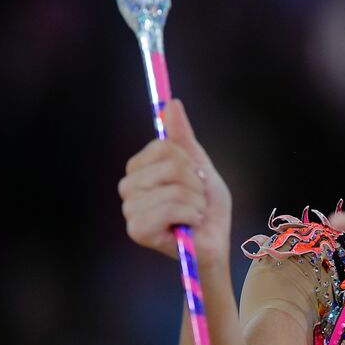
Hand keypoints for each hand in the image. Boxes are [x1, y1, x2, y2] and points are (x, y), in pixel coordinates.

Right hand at [118, 98, 232, 269]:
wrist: (215, 241)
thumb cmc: (206, 205)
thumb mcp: (199, 164)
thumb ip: (182, 136)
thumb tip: (171, 103)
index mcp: (140, 168)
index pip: (164, 147)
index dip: (188, 161)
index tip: (195, 176)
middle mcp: (129, 187)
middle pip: (170, 165)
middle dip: (195, 183)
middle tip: (195, 199)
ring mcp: (130, 209)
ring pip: (173, 188)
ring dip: (196, 202)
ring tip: (194, 214)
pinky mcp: (137, 230)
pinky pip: (169, 209)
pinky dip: (190, 215)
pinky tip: (190, 225)